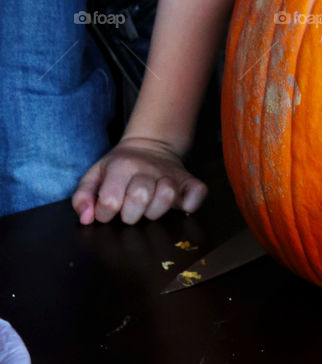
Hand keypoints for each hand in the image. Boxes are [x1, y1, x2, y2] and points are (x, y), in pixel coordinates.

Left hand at [71, 135, 207, 224]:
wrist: (149, 145)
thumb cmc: (118, 168)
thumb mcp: (94, 175)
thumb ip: (82, 196)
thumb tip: (87, 218)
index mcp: (121, 166)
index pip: (110, 202)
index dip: (105, 214)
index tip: (108, 210)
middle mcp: (147, 168)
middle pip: (139, 198)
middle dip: (130, 214)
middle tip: (129, 210)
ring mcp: (170, 174)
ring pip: (167, 196)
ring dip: (156, 210)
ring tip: (149, 207)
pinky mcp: (188, 180)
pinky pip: (197, 192)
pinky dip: (191, 203)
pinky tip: (180, 206)